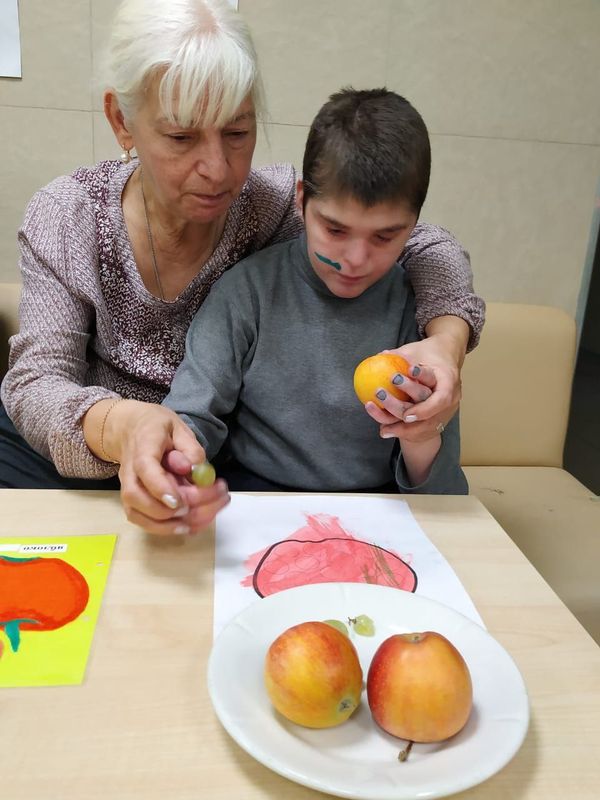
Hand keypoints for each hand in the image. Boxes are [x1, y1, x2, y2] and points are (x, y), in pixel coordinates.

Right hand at [104, 400, 230, 534]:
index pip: (145, 470)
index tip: (182, 502)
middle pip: (139, 498)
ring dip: (173, 524)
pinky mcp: (133, 503)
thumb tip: (195, 469)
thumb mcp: (178, 427)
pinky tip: (192, 526)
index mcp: (142, 448)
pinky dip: (167, 529)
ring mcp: (128, 490)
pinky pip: (144, 522)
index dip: (162, 488)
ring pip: (140, 516)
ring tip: (207, 516)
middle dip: (176, 509)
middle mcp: (129, 473)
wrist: (130, 430)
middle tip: (212, 501)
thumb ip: (189, 447)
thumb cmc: (158, 428)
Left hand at [364, 332, 463, 441]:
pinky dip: (402, 431)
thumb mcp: (418, 350)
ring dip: (402, 429)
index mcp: (449, 381)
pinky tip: (384, 431)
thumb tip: (380, 356)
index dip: (423, 408)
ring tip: (382, 430)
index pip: (440, 399)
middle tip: (384, 406)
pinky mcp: (438, 418)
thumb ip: (400, 355)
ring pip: (424, 426)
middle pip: (429, 413)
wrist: (446, 359)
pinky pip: (421, 429)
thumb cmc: (431, 353)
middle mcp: (451, 400)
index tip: (405, 412)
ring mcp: (445, 411)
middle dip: (404, 412)